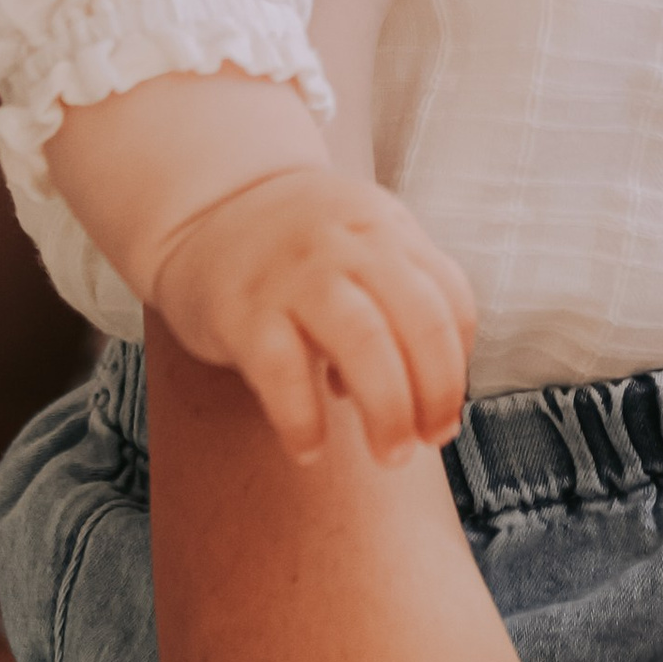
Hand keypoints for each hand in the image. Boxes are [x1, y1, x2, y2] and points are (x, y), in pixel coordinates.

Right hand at [152, 165, 478, 468]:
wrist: (204, 207)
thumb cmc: (295, 245)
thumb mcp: (360, 243)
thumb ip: (398, 303)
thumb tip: (423, 398)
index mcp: (386, 230)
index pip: (450, 298)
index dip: (458, 366)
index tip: (445, 414)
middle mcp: (347, 245)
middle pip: (420, 320)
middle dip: (436, 392)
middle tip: (429, 441)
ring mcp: (294, 274)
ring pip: (364, 342)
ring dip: (388, 408)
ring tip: (389, 454)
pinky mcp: (241, 310)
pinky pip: (282, 372)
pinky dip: (304, 419)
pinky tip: (310, 448)